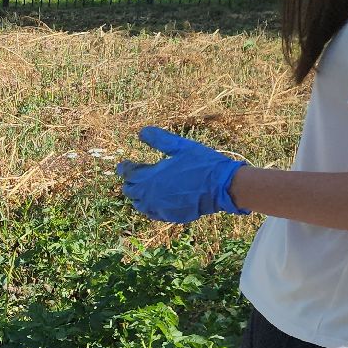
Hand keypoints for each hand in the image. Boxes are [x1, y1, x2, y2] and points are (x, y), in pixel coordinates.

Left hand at [116, 127, 247, 223]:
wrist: (222, 187)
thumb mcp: (181, 147)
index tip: (125, 164)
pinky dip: (151, 205)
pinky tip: (157, 199)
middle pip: (130, 191)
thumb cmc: (202, 164)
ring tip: (145, 187)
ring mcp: (159, 208)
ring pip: (139, 204)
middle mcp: (150, 196)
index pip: (128, 174)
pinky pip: (152, 213)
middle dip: (130, 182)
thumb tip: (141, 132)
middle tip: (134, 175)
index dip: (125, 168)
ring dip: (139, 195)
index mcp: (150, 178)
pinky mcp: (169, 216)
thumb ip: (159, 139)